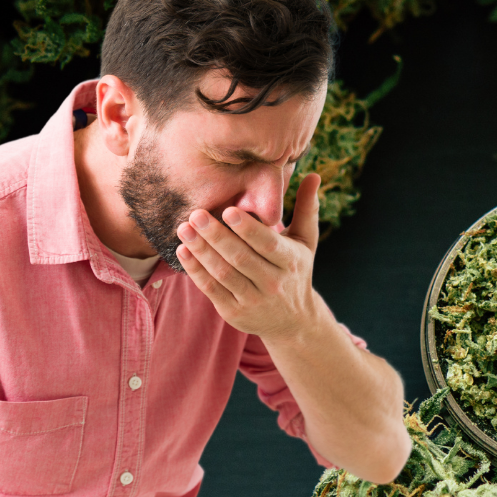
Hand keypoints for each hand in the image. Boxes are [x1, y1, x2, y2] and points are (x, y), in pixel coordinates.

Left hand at [176, 173, 325, 340]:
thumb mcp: (305, 241)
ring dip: (201, 251)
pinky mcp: (235, 313)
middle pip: (241, 258)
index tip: (228, 210)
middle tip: (196, 214)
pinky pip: (212, 289)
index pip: (268, 244)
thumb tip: (313, 174)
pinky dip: (195, 270)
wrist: (293, 321)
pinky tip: (183, 250)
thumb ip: (307, 208)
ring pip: (224, 274)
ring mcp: (254, 301)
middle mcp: (274, 283)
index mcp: (291, 261)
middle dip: (217, 236)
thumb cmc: (296, 270)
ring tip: (184, 229)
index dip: (248, 229)